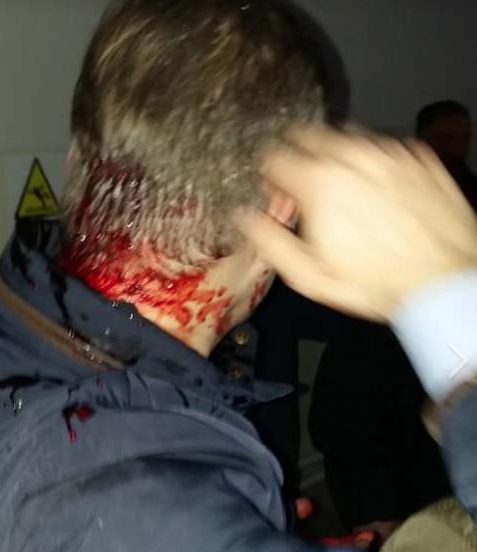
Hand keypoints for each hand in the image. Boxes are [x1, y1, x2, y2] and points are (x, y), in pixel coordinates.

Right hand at [240, 126, 476, 320]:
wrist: (443, 280)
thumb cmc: (373, 283)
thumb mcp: (308, 275)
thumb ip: (268, 240)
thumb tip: (242, 216)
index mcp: (318, 183)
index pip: (273, 156)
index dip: (269, 177)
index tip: (277, 195)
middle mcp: (351, 156)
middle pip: (306, 134)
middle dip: (297, 157)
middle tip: (304, 188)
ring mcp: (388, 152)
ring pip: (344, 136)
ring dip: (333, 156)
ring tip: (341, 191)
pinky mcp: (417, 155)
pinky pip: (380, 146)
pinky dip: (368, 161)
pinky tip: (374, 192)